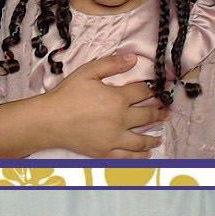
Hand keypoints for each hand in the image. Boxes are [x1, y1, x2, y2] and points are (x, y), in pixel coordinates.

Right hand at [29, 53, 170, 157]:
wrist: (48, 121)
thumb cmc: (65, 96)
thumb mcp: (87, 72)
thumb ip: (111, 64)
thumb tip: (133, 58)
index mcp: (118, 98)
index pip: (143, 92)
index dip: (153, 90)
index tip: (158, 91)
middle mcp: (120, 119)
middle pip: (147, 116)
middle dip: (159, 113)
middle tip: (166, 112)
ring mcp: (114, 138)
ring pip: (141, 140)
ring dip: (153, 138)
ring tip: (159, 137)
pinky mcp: (105, 151)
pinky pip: (127, 156)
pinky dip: (139, 156)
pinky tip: (145, 154)